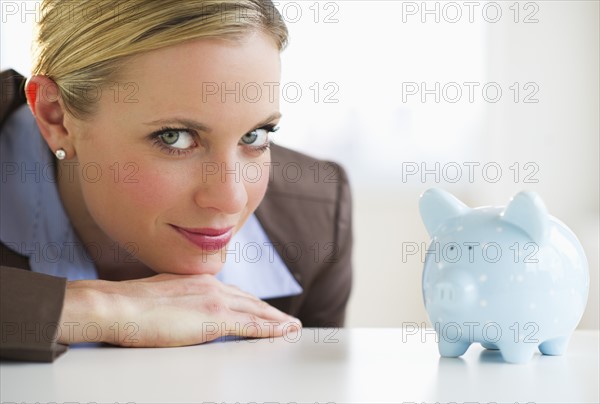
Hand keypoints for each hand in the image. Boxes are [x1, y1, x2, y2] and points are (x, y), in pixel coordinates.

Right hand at [58, 273, 300, 345]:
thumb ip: (178, 302)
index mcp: (198, 281)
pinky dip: (270, 328)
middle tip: (286, 319)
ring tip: (291, 326)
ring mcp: (215, 301)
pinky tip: (282, 332)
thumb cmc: (129, 306)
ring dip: (276, 319)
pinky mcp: (214, 319)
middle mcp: (211, 286)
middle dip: (270, 310)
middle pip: (249, 300)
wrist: (118, 305)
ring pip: (255, 311)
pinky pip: (251, 325)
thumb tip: (182, 313)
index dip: (250, 303)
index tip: (262, 308)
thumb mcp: (160, 297)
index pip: (232, 293)